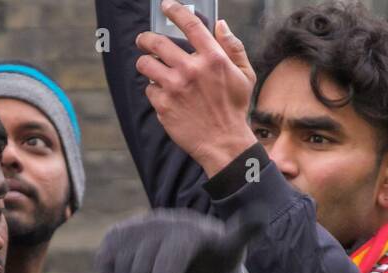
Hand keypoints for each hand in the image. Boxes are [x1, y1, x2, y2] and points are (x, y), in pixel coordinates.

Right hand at [96, 209, 260, 272]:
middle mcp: (155, 224)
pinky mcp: (113, 236)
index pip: (163, 267)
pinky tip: (133, 271)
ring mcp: (132, 228)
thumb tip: (259, 216)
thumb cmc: (214, 254)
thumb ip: (242, 234)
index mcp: (183, 231)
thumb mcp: (232, 248)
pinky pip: (102, 268)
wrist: (190, 246)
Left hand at [136, 1, 258, 176]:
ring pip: (146, 64)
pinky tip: (163, 94)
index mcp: (212, 58)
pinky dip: (154, 90)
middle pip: (157, 42)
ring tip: (149, 67)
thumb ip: (233, 48)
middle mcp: (191, 69)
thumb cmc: (234, 110)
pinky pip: (149, 89)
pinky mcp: (163, 105)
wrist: (224, 144)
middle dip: (146, 38)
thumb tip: (220, 25)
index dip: (175, 11)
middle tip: (143, 40)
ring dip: (145, 63)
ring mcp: (174, 88)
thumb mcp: (245, 76)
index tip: (166, 6)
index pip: (189, 24)